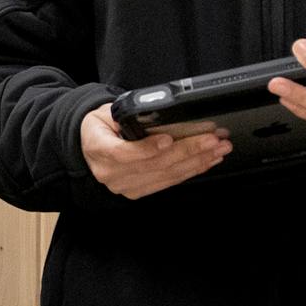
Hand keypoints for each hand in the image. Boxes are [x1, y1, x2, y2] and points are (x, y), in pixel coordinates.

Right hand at [79, 102, 230, 198]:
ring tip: (217, 149)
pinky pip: (169, 182)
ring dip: (197, 162)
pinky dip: (191, 171)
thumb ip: (128, 116)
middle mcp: (110, 173)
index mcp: (98, 149)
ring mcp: (125, 186)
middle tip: (212, 139)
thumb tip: (162, 116)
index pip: (123, 153)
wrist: (88, 145)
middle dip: (188, 151)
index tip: (169, 139)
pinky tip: (207, 161)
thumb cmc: (99, 127)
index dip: (148, 148)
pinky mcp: (138, 191)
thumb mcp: (105, 113)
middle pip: (154, 165)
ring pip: (166, 175)